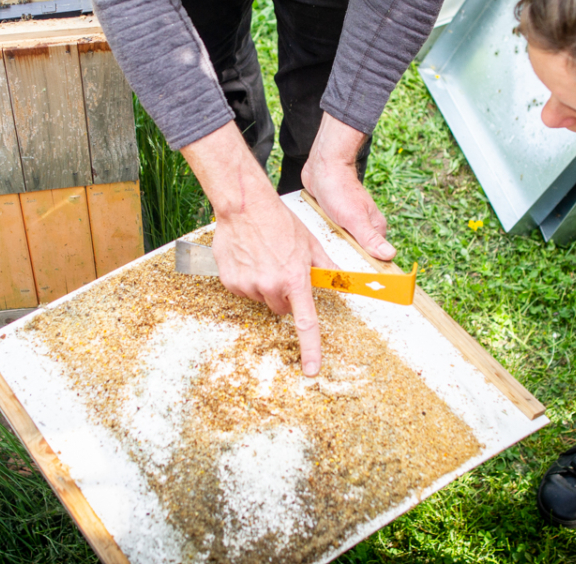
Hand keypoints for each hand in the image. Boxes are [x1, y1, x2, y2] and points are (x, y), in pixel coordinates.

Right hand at [181, 122, 334, 375]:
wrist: (245, 206)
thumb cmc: (280, 222)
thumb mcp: (310, 243)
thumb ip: (326, 267)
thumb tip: (344, 281)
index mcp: (295, 279)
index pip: (305, 323)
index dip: (311, 349)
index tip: (312, 370)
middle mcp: (271, 286)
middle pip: (282, 309)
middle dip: (285, 295)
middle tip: (283, 270)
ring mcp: (248, 285)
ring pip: (262, 298)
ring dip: (265, 285)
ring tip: (264, 259)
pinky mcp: (230, 282)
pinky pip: (243, 291)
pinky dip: (247, 279)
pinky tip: (249, 259)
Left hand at [302, 112, 395, 260]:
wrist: (323, 166)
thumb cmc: (340, 189)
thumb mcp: (355, 218)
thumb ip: (370, 238)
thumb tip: (390, 255)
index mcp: (375, 228)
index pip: (373, 257)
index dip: (362, 267)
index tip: (349, 274)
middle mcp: (364, 227)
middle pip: (354, 253)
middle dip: (341, 255)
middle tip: (329, 251)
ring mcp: (348, 223)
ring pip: (339, 244)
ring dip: (328, 244)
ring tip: (319, 240)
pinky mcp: (334, 219)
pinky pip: (328, 234)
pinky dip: (321, 235)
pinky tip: (314, 233)